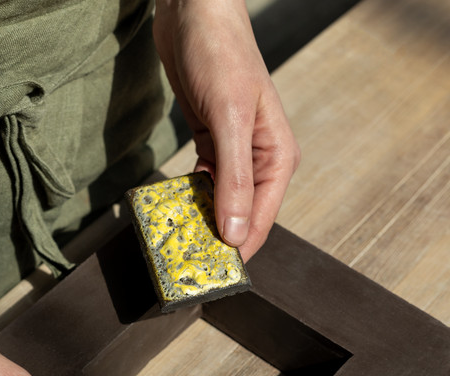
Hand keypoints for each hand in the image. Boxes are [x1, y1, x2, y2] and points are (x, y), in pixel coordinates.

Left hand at [153, 0, 299, 261]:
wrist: (193, 10)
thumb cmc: (220, 54)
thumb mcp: (230, 118)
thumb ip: (233, 179)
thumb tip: (237, 235)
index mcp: (276, 159)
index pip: (259, 222)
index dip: (237, 251)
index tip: (210, 275)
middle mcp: (259, 162)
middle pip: (240, 218)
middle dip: (216, 240)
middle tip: (186, 262)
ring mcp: (234, 156)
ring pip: (219, 204)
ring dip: (200, 222)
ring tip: (176, 241)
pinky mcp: (211, 146)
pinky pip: (201, 185)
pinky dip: (188, 199)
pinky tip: (173, 209)